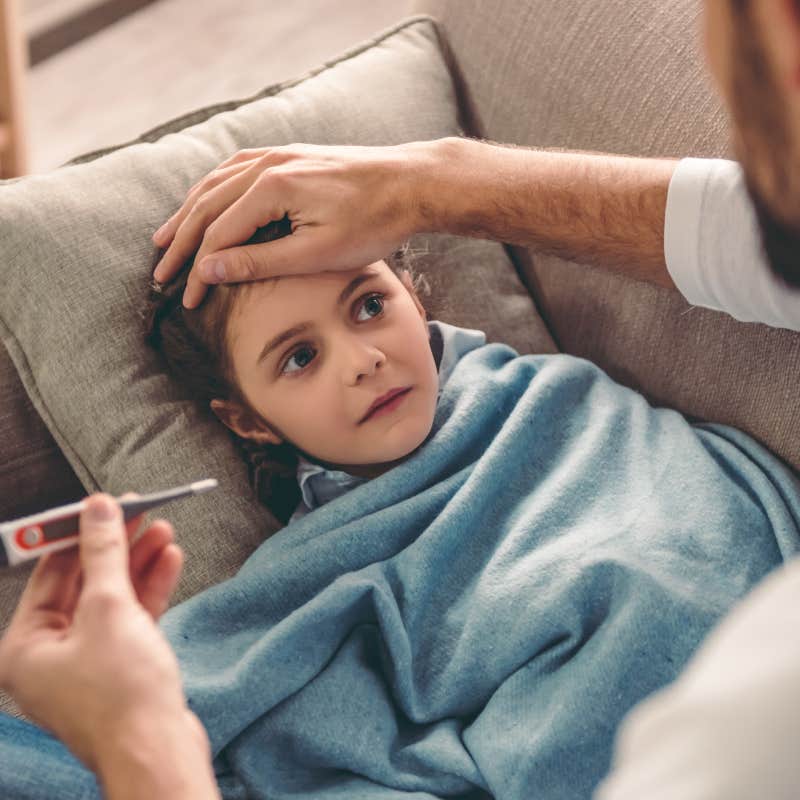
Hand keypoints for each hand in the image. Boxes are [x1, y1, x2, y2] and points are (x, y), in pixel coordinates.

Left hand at [0, 493, 191, 772]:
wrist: (160, 751)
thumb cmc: (122, 692)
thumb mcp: (109, 607)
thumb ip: (104, 553)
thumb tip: (98, 508)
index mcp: (25, 646)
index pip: (50, 572)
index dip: (78, 533)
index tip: (103, 503)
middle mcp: (50, 655)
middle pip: (84, 583)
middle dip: (117, 546)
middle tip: (140, 510)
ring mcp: (88, 662)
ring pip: (112, 599)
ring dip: (138, 563)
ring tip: (163, 529)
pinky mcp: (121, 668)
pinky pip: (132, 619)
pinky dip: (150, 590)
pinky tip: (169, 561)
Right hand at [151, 140, 439, 307]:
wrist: (412, 183)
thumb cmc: (373, 223)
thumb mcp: (317, 253)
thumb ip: (261, 262)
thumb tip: (209, 269)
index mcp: (271, 188)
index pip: (218, 235)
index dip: (197, 271)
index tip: (186, 300)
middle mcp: (266, 163)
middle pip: (206, 206)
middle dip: (180, 243)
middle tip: (160, 274)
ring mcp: (277, 155)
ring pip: (215, 185)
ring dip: (188, 213)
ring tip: (165, 238)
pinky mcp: (289, 155)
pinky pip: (235, 169)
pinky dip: (213, 190)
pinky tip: (206, 201)